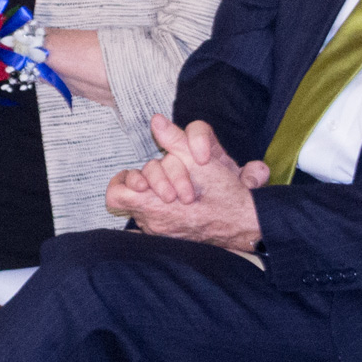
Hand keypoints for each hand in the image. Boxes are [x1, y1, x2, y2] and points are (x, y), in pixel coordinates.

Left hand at [102, 116, 265, 252]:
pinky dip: (162, 214)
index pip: (115, 196)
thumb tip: (156, 121)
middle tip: (162, 184)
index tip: (135, 177)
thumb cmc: (223, 192)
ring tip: (173, 192)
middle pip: (130, 201)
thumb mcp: (198, 160)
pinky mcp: (173, 240)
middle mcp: (152, 223)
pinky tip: (176, 208)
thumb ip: (174, 139)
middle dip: (144, 187)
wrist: (246, 222)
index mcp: (151, 204)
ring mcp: (162, 234)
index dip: (121, 183)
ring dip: (154, 200)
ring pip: (143, 213)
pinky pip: (156, 226)